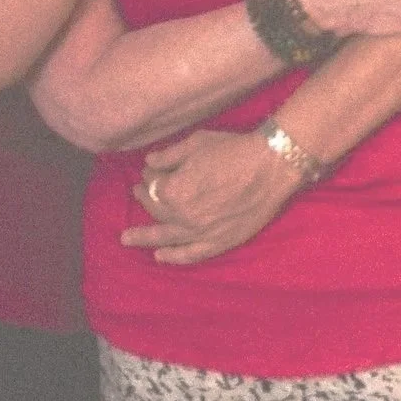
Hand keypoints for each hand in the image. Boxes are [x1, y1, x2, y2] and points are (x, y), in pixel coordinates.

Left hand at [125, 129, 302, 264]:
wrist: (273, 165)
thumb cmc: (236, 149)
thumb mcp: (198, 142)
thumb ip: (168, 155)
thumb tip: (148, 163)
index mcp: (173, 190)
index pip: (152, 185)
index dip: (150, 175)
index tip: (152, 169)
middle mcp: (182, 215)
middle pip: (155, 210)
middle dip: (145, 198)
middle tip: (139, 192)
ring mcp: (200, 232)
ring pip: (164, 238)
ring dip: (143, 237)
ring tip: (127, 238)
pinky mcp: (220, 241)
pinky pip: (191, 255)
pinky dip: (174, 257)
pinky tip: (160, 256)